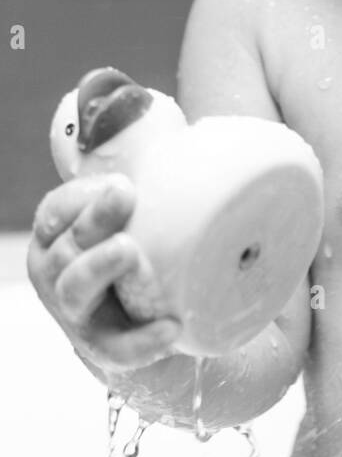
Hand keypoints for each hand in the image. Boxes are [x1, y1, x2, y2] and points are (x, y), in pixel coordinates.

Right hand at [27, 174, 180, 373]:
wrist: (153, 326)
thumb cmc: (142, 256)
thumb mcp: (136, 212)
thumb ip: (142, 171)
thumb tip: (150, 105)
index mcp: (59, 237)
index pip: (55, 211)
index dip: (79, 196)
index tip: (118, 182)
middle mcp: (58, 275)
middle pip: (66, 246)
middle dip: (92, 220)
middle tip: (124, 195)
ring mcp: (78, 316)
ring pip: (75, 290)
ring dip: (99, 266)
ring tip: (129, 250)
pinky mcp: (106, 351)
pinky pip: (119, 350)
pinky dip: (142, 341)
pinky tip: (171, 328)